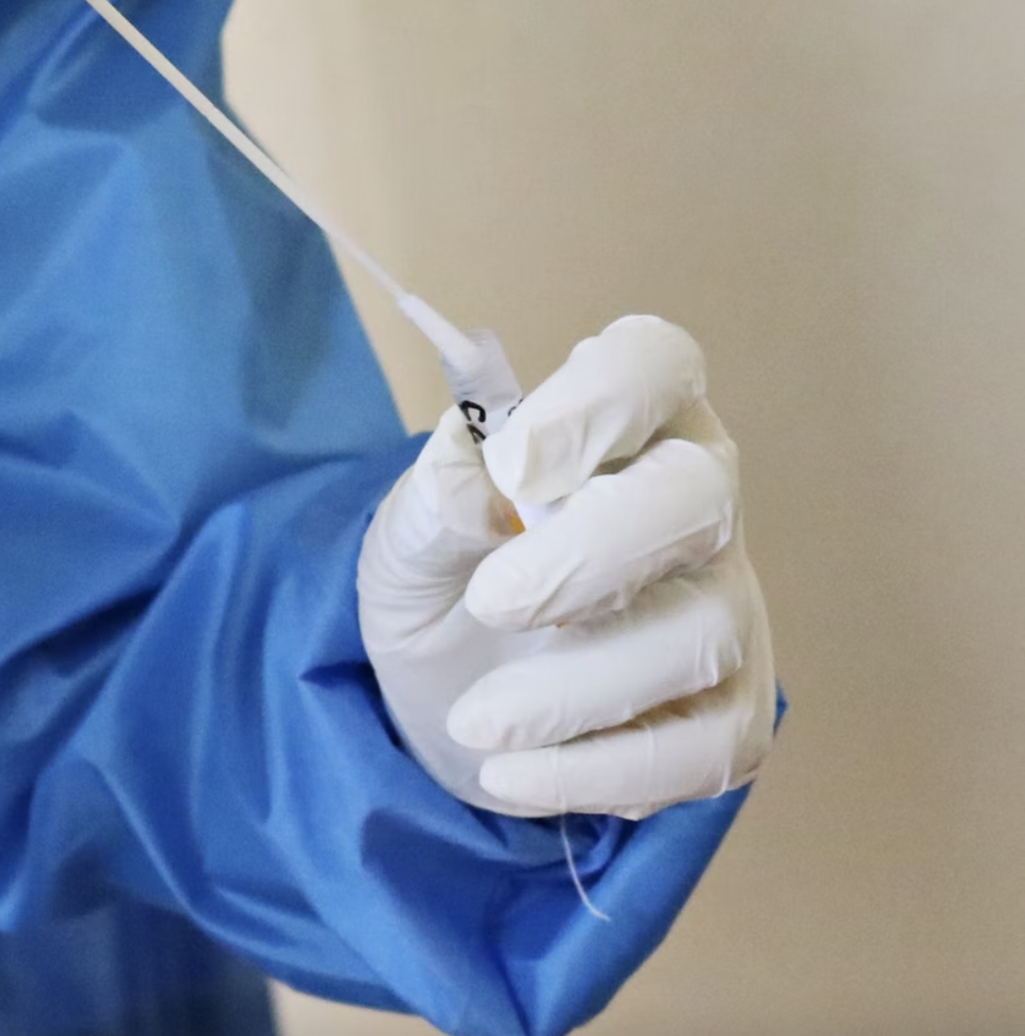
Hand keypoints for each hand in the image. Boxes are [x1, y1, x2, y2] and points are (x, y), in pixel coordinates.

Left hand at [357, 316, 774, 818]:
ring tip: (475, 723)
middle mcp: (695, 498)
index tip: (518, 465)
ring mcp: (726, 604)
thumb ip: (437, 493)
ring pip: (701, 634)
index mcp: (623, 418)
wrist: (446, 689)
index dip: (601, 401)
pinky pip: (708, 748)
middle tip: (491, 604)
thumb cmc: (446, 571)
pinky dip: (604, 773)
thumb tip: (477, 468)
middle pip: (698, 496)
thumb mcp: (407, 530)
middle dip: (591, 554)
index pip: (653, 362)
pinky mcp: (731, 711)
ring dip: (574, 689)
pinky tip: (514, 776)